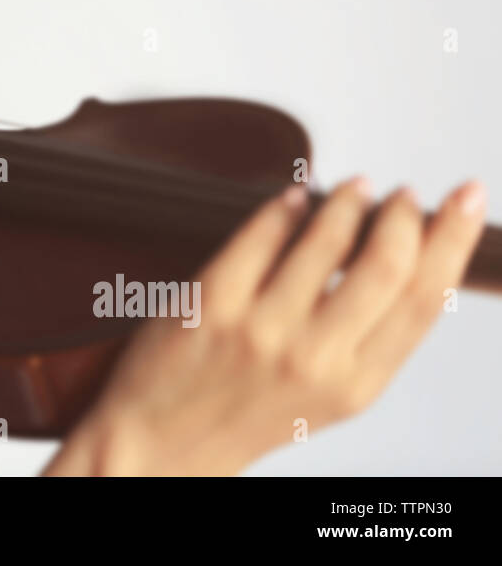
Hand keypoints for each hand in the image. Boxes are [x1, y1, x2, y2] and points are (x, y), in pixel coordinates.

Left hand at [42, 176, 486, 474]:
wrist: (164, 442)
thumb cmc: (246, 411)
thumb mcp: (327, 393)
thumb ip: (366, 337)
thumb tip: (409, 258)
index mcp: (354, 384)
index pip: (424, 300)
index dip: (453, 241)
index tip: (466, 201)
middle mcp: (313, 359)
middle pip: (386, 266)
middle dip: (407, 216)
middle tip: (407, 194)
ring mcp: (260, 329)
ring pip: (325, 241)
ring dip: (348, 202)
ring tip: (356, 187)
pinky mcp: (210, 303)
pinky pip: (259, 235)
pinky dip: (285, 206)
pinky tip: (294, 196)